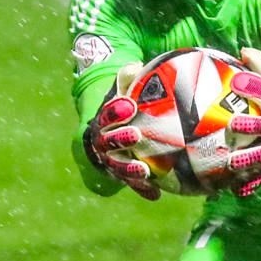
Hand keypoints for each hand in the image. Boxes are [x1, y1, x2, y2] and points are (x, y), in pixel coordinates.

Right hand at [82, 64, 159, 200]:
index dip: (115, 111)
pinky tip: (156, 195)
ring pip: (117, 167)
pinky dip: (142, 190)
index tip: (129, 105)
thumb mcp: (128, 91)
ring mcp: (112, 161)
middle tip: (136, 135)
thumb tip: (137, 66)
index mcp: (105, 121)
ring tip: (144, 170)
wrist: (117, 133)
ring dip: (129, 169)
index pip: (106, 114)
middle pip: (107, 143)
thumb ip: (131, 79)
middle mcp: (104, 142)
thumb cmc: (129, 107)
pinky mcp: (123, 176)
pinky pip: (132, 185)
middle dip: (120, 139)